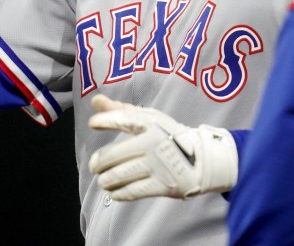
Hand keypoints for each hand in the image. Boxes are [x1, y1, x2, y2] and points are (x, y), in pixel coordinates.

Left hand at [87, 94, 237, 199]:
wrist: (201, 160)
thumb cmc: (167, 136)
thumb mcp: (148, 118)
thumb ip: (120, 110)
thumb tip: (95, 101)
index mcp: (152, 123)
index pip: (124, 119)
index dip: (106, 120)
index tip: (93, 124)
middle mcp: (154, 142)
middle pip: (116, 154)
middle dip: (99, 162)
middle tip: (94, 166)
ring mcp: (159, 164)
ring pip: (121, 174)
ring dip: (106, 180)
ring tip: (103, 180)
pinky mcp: (164, 184)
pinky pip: (134, 191)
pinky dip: (119, 193)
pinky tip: (114, 192)